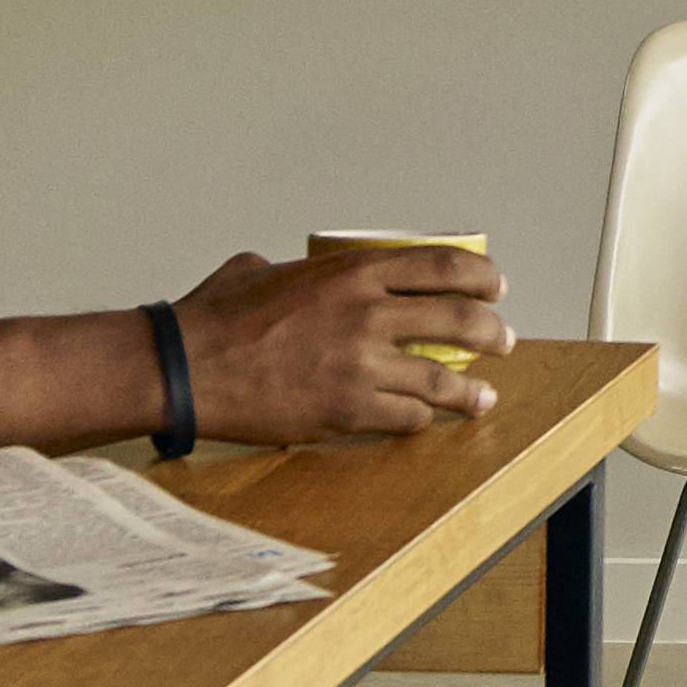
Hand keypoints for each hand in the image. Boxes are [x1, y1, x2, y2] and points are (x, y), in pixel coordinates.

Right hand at [174, 244, 505, 440]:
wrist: (184, 366)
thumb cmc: (213, 319)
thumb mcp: (260, 270)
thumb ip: (291, 270)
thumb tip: (283, 271)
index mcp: (350, 272)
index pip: (442, 265)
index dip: (479, 276)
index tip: (493, 286)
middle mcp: (366, 314)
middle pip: (459, 320)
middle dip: (491, 332)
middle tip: (501, 340)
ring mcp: (360, 364)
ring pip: (442, 379)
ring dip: (470, 389)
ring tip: (484, 395)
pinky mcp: (347, 409)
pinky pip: (406, 418)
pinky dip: (422, 419)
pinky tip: (426, 420)